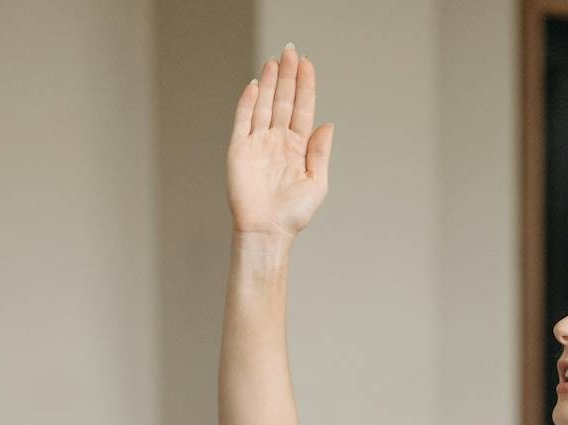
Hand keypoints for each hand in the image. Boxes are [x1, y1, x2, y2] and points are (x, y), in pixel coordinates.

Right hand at [228, 45, 333, 240]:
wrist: (266, 231)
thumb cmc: (293, 215)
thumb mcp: (317, 183)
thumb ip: (320, 152)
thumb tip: (328, 124)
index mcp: (298, 147)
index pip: (303, 108)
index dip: (305, 85)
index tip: (307, 63)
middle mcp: (278, 141)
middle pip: (283, 101)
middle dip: (288, 76)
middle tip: (290, 51)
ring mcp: (258, 144)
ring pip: (264, 105)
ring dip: (270, 83)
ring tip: (275, 60)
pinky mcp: (239, 151)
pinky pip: (243, 121)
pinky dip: (247, 103)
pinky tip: (255, 85)